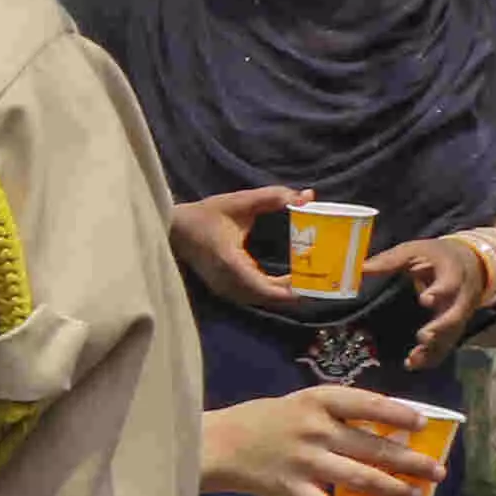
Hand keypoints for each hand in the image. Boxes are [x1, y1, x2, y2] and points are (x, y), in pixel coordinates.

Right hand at [169, 183, 307, 313]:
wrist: (172, 229)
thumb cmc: (204, 215)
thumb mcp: (240, 202)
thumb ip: (274, 197)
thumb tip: (308, 196)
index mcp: (232, 263)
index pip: (267, 289)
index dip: (294, 291)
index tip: (318, 282)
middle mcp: (228, 282)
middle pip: (269, 298)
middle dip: (296, 293)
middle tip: (323, 282)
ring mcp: (224, 288)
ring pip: (261, 299)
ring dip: (284, 294)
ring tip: (310, 283)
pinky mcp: (224, 287)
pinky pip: (253, 295)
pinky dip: (272, 291)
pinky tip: (289, 282)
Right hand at [202, 386, 441, 495]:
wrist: (216, 444)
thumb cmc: (263, 421)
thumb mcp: (299, 404)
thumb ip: (337, 415)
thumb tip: (388, 432)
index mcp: (317, 402)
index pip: (367, 405)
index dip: (399, 414)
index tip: (423, 424)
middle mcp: (314, 430)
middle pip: (373, 447)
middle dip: (410, 461)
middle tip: (437, 471)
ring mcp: (303, 462)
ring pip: (359, 478)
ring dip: (393, 488)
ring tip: (415, 495)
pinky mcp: (291, 490)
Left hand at [366, 235, 485, 369]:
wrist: (470, 261)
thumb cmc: (436, 256)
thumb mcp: (416, 250)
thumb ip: (391, 260)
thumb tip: (361, 268)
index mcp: (453, 273)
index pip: (450, 283)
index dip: (440, 292)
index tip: (425, 299)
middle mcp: (461, 296)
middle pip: (455, 314)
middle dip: (441, 327)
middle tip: (424, 336)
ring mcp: (460, 314)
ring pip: (452, 334)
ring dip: (434, 348)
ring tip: (413, 359)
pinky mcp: (455, 326)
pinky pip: (447, 343)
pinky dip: (433, 356)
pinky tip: (413, 364)